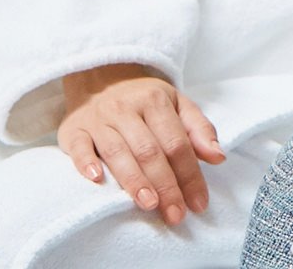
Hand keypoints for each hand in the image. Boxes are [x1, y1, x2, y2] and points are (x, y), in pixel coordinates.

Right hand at [58, 63, 225, 224]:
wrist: (100, 78)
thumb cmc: (144, 100)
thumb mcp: (177, 105)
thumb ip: (199, 130)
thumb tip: (219, 157)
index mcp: (155, 101)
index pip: (176, 143)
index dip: (189, 175)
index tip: (198, 204)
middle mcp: (126, 108)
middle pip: (149, 150)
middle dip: (166, 185)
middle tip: (176, 214)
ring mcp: (98, 118)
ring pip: (117, 151)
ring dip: (134, 180)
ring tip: (149, 204)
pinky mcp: (74, 129)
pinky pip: (78, 146)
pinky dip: (86, 162)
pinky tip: (96, 180)